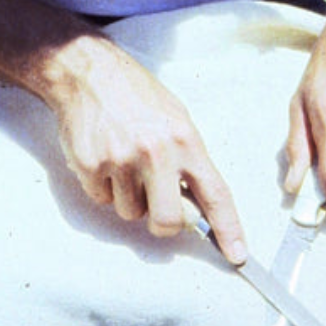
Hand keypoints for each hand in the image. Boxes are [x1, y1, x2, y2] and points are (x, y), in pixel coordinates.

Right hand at [49, 37, 247, 262]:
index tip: (237, 254)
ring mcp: (121, 160)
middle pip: (169, 220)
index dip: (228, 228)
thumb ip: (188, 160)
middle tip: (155, 206)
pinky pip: (101, 199)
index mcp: (185, 140)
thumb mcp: (176, 118)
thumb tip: (197, 204)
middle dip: (163, 223)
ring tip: (123, 161)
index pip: (215, 194)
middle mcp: (156, 152)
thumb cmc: (135, 95)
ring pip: (130, 212)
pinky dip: (102, 186)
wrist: (88, 72)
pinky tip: (103, 156)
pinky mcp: (91, 165)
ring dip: (127, 197)